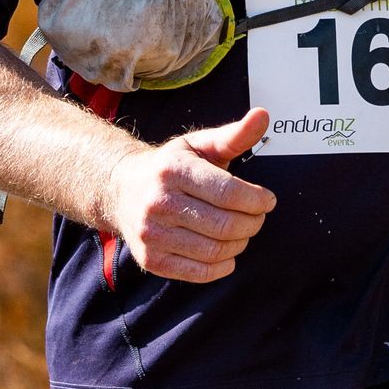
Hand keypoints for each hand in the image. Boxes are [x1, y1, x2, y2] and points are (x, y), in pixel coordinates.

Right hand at [106, 108, 274, 281]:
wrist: (121, 191)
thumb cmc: (171, 167)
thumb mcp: (199, 145)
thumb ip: (234, 135)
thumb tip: (263, 116)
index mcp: (174, 170)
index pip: (228, 192)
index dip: (258, 200)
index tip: (268, 200)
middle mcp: (159, 202)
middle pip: (226, 225)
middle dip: (253, 223)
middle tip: (257, 217)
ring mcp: (152, 234)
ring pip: (215, 250)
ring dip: (240, 244)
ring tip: (242, 231)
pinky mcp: (151, 259)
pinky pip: (199, 273)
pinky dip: (223, 266)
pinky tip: (227, 253)